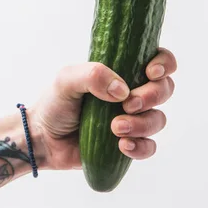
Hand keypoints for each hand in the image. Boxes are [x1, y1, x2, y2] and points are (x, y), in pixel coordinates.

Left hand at [30, 48, 176, 170]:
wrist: (42, 138)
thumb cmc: (54, 103)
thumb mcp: (66, 79)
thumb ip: (93, 75)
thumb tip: (122, 90)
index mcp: (122, 71)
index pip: (157, 60)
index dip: (164, 63)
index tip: (150, 72)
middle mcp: (131, 94)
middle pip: (165, 89)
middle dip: (152, 96)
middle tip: (128, 104)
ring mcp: (132, 120)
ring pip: (158, 119)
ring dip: (142, 124)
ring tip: (116, 128)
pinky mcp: (127, 145)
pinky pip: (149, 147)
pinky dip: (141, 147)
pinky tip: (122, 146)